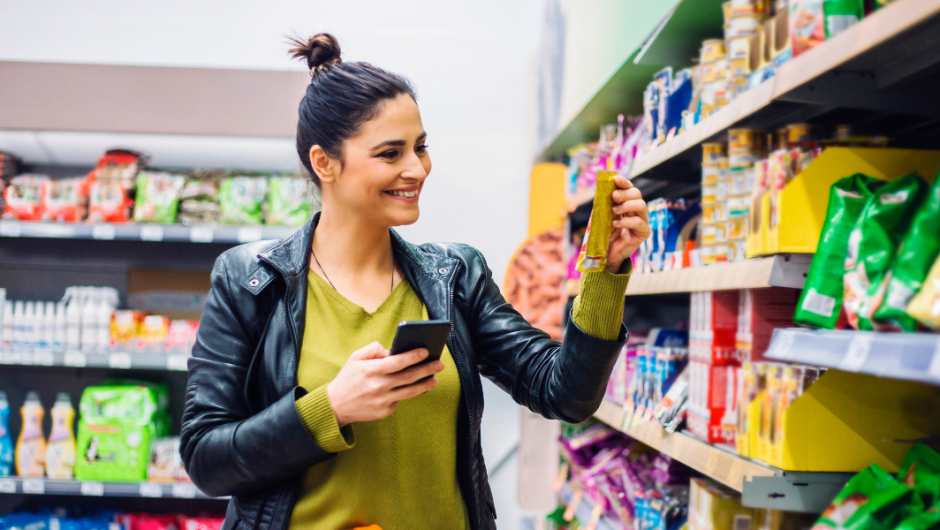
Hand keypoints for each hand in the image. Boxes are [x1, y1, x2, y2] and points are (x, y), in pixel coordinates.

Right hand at [325, 341, 444, 426]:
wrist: (335, 405)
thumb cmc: (348, 378)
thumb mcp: (355, 358)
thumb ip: (373, 349)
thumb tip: (392, 351)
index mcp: (371, 370)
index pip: (397, 362)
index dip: (413, 356)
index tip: (426, 351)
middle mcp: (378, 386)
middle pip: (409, 377)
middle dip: (427, 369)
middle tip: (440, 364)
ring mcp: (382, 401)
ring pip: (410, 392)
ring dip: (425, 384)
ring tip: (434, 378)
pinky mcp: (384, 412)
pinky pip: (400, 400)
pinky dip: (408, 393)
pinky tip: (417, 387)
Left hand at [605, 175, 650, 273]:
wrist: (607, 254)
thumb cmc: (605, 234)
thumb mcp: (603, 217)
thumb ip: (604, 205)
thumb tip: (601, 190)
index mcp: (628, 203)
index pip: (629, 189)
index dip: (624, 183)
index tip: (616, 179)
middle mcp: (637, 210)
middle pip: (637, 194)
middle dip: (625, 193)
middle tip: (614, 196)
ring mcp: (642, 221)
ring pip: (641, 205)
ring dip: (626, 205)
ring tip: (613, 211)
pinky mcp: (643, 233)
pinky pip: (639, 223)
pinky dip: (626, 221)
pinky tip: (615, 224)